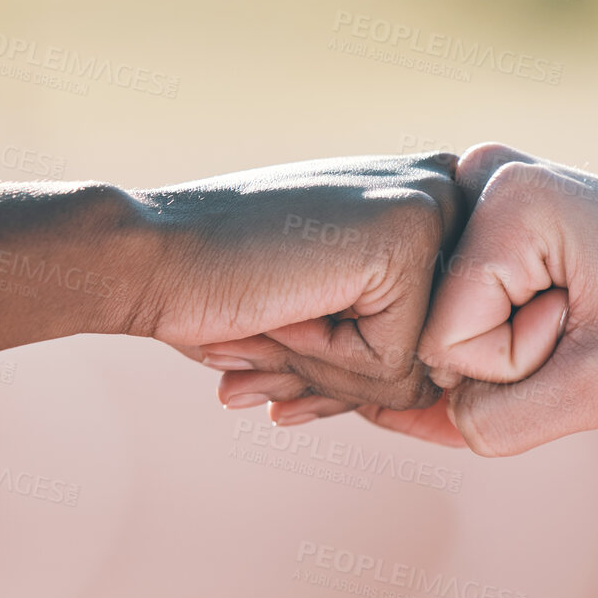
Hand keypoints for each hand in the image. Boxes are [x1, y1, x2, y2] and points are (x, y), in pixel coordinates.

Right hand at [131, 153, 463, 422]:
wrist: (147, 257)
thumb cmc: (229, 292)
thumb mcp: (333, 317)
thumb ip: (398, 345)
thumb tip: (451, 408)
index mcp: (438, 200)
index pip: (447, 338)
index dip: (362, 367)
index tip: (294, 333)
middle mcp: (448, 189)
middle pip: (441, 357)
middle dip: (348, 376)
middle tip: (275, 325)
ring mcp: (433, 206)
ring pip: (420, 370)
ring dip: (332, 372)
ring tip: (276, 312)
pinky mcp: (410, 238)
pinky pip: (394, 366)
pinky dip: (324, 362)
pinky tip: (281, 306)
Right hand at [360, 144, 597, 454]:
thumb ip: (494, 422)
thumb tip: (389, 415)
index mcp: (506, 200)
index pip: (448, 341)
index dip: (517, 366)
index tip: (587, 330)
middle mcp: (478, 175)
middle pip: (439, 326)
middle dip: (510, 355)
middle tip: (588, 323)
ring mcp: (479, 186)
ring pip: (447, 320)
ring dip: (511, 343)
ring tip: (581, 312)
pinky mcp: (487, 209)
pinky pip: (461, 302)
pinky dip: (507, 327)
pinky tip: (560, 310)